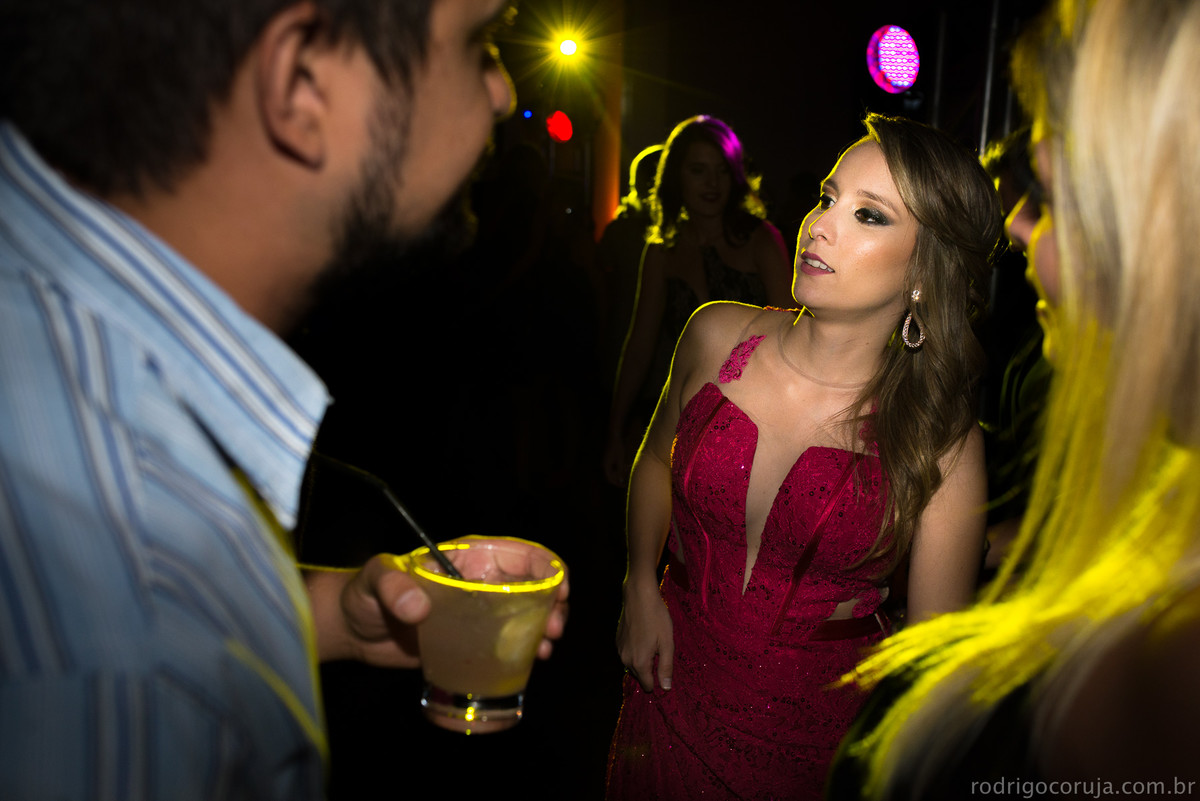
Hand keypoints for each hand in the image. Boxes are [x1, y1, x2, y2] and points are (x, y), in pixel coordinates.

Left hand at [306, 555, 569, 665]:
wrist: (352, 633)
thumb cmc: (362, 595)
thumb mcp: (374, 581)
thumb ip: (392, 586)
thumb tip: (418, 607)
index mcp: (467, 558)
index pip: (518, 553)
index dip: (546, 567)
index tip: (558, 590)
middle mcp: (480, 582)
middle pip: (532, 584)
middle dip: (553, 602)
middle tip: (552, 629)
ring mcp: (479, 613)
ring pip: (527, 613)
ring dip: (545, 627)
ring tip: (545, 647)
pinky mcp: (473, 640)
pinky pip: (509, 641)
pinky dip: (527, 648)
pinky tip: (532, 660)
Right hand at [603, 431, 631, 486]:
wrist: (614, 436)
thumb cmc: (618, 448)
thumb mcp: (620, 460)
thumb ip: (620, 471)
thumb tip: (620, 480)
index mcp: (606, 466)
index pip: (610, 479)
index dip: (617, 483)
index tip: (624, 486)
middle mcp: (604, 464)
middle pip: (610, 476)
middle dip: (618, 479)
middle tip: (626, 481)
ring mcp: (606, 461)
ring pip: (612, 471)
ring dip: (619, 473)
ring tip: (627, 473)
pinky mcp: (609, 458)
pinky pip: (613, 466)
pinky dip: (618, 468)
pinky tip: (625, 466)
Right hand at [615, 579, 673, 690]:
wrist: (639, 596)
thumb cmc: (657, 617)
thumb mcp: (667, 643)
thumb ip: (666, 667)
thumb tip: (666, 688)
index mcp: (639, 662)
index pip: (647, 686)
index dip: (658, 680)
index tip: (664, 667)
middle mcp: (626, 659)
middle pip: (640, 675)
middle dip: (650, 669)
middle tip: (660, 650)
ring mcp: (620, 650)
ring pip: (633, 664)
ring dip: (642, 659)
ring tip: (652, 642)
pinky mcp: (617, 640)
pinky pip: (627, 653)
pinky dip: (635, 650)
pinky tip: (643, 636)